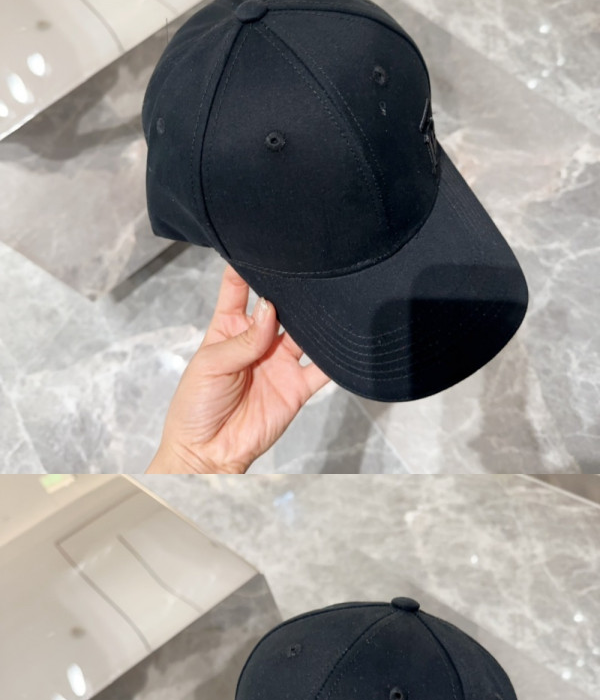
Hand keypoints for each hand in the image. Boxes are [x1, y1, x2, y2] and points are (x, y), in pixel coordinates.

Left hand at [152, 267, 329, 476]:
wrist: (207, 454)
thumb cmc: (195, 408)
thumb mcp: (210, 365)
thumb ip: (242, 339)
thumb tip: (270, 309)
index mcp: (228, 328)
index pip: (238, 287)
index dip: (246, 265)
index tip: (257, 244)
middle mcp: (257, 341)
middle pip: (278, 305)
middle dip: (288, 289)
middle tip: (301, 270)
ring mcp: (278, 363)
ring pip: (304, 332)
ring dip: (313, 318)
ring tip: (323, 297)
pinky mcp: (295, 388)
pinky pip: (321, 370)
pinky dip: (334, 358)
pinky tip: (341, 340)